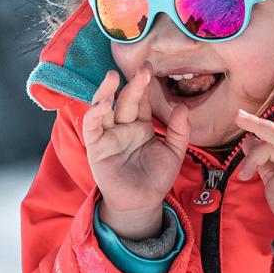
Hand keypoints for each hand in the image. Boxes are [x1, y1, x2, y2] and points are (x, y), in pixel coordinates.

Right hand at [84, 69, 190, 239]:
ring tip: (113, 77)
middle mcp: (123, 126)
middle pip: (125, 100)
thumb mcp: (175, 153)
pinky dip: (94, 113)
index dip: (144, 85)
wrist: (142, 204)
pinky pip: (92, 126)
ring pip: (104, 107)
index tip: (150, 68)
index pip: (141, 100)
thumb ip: (180, 131)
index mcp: (141, 125)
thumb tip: (181, 106)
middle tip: (142, 69)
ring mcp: (108, 135)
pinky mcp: (95, 146)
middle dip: (133, 84)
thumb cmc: (156, 178)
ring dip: (106, 91)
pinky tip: (103, 103)